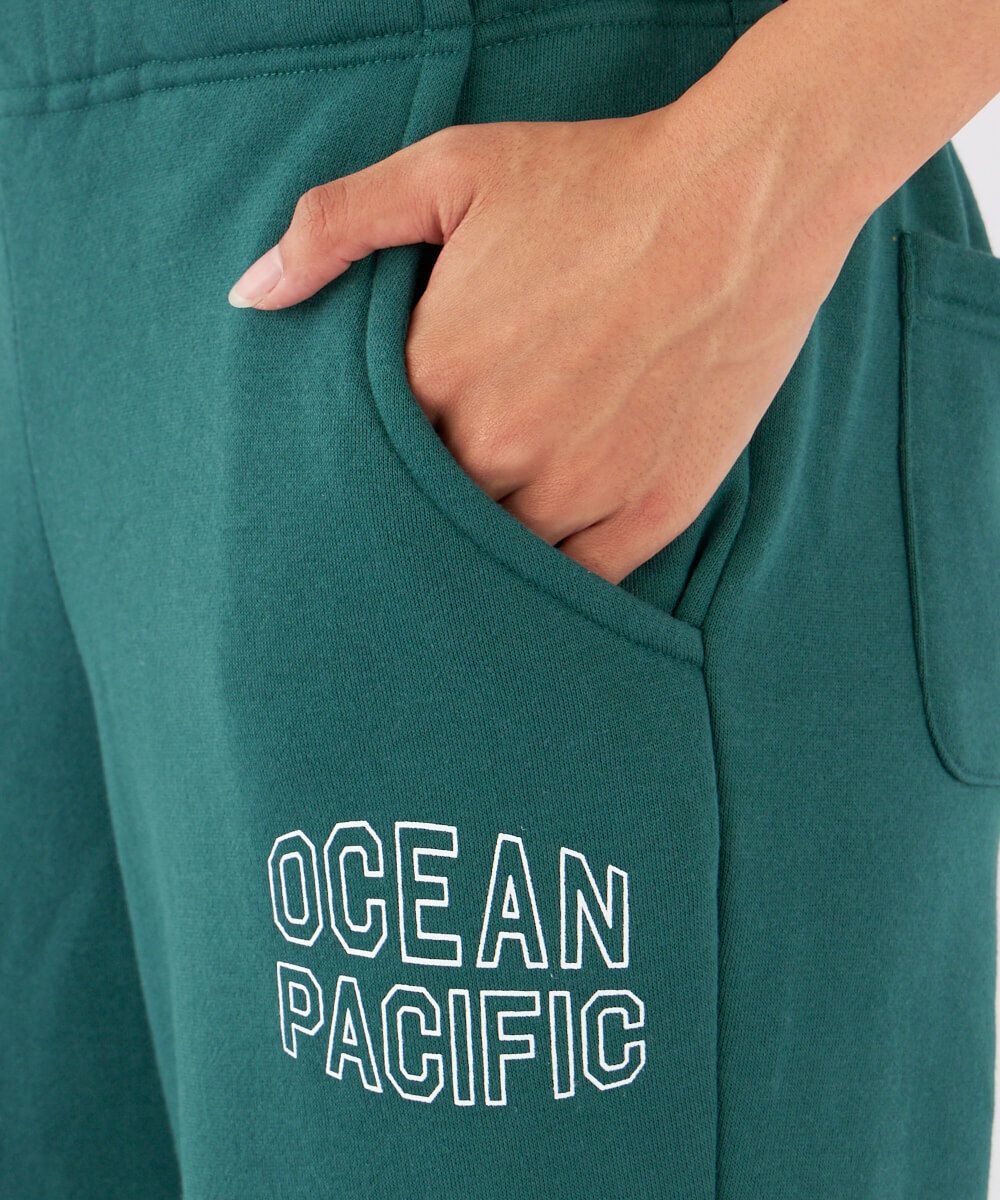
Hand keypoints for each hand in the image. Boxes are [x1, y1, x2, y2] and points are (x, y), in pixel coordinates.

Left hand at [229, 80, 865, 580]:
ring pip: (498, 558)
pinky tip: (548, 550)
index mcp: (439, 374)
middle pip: (428, 516)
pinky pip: (578, 582)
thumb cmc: (596, 181)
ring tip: (493, 520)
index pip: (367, 458)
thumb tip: (249, 296)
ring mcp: (580, 487)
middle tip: (438, 495)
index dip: (372, 458)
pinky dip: (555, 578)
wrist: (743, 200)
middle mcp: (501, 446)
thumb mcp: (451, 170)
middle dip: (424, 508)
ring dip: (486, 548)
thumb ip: (335, 226)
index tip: (386, 452)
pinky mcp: (649, 510)